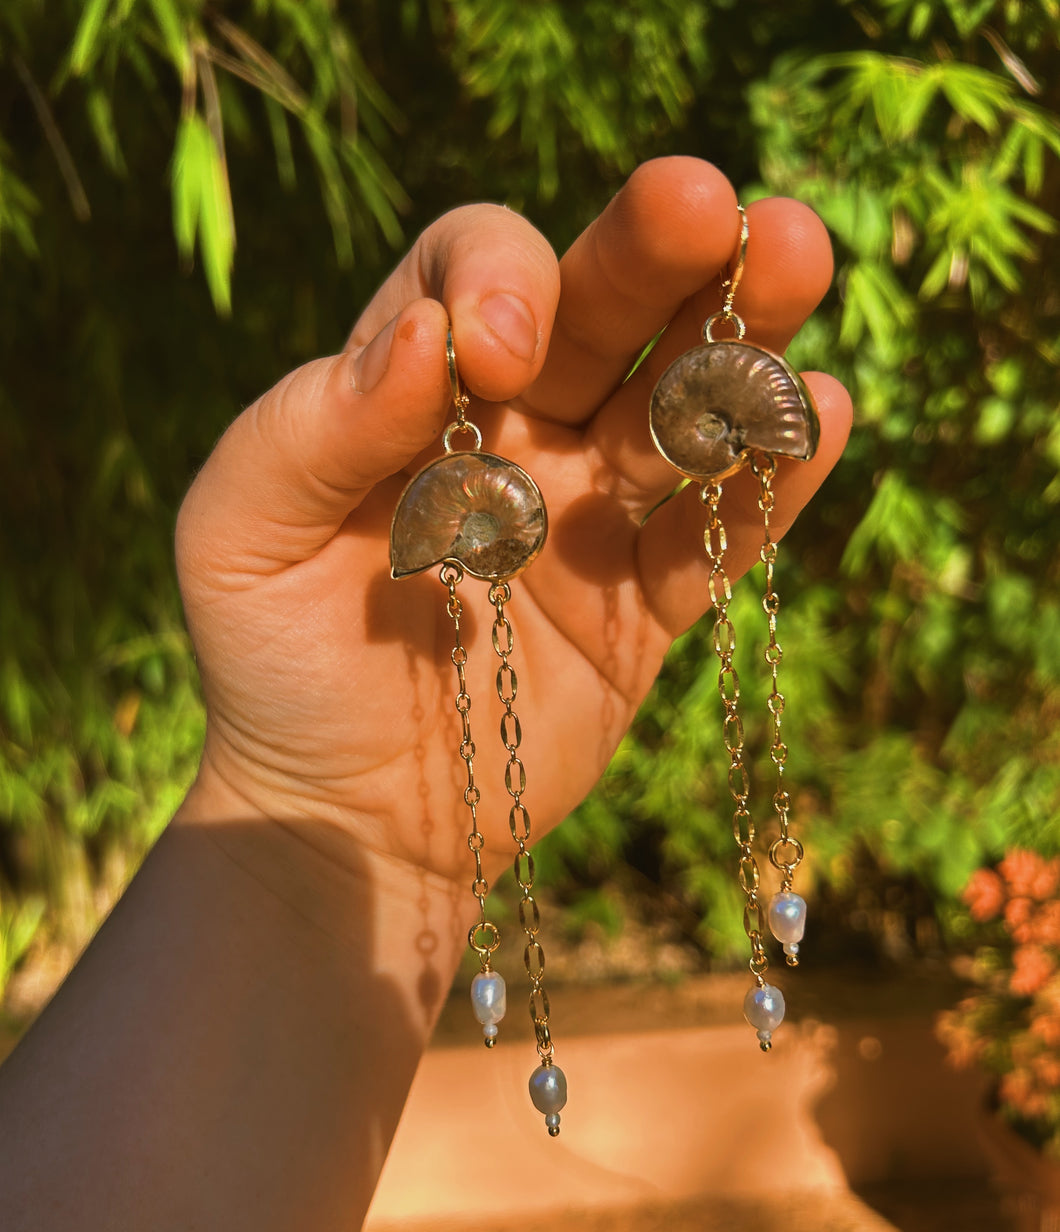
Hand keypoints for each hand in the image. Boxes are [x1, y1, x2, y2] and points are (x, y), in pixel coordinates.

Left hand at [176, 156, 851, 893]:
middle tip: (713, 207)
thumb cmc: (273, 665)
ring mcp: (591, 516)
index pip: (477, 273)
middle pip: (602, 311)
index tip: (502, 356)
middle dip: (655, 254)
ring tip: (792, 261)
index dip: (503, 280)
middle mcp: (516, 431)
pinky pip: (716, 535)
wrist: (343, 812)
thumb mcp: (238, 535)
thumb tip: (428, 336)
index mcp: (413, 390)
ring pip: (680, 406)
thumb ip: (312, 428)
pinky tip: (816, 415)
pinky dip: (769, 480)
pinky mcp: (644, 607)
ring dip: (738, 335)